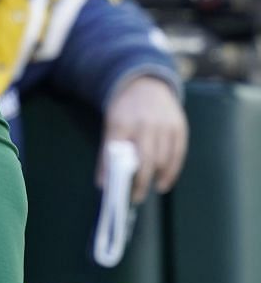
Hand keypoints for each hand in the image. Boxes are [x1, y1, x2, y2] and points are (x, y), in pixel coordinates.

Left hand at [101, 75, 187, 201]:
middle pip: (145, 159)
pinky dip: (171, 172)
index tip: (113, 190)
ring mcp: (165, 125)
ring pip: (163, 159)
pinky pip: (178, 154)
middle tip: (135, 197)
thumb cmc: (124, 111)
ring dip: (156, 178)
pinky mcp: (179, 127)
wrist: (146, 85)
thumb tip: (103, 183)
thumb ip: (107, 152)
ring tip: (147, 190)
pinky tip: (164, 183)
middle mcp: (146, 124)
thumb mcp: (110, 125)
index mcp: (122, 122)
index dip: (114, 172)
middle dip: (140, 182)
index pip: (117, 152)